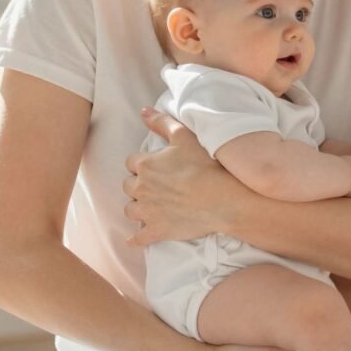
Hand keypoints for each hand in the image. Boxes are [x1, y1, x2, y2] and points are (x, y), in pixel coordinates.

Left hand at [124, 108, 236, 246]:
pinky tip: (137, 238)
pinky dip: (136, 238)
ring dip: (138, 208)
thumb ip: (161, 122)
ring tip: (151, 207)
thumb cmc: (205, 165)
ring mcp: (147, 212)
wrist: (222, 198)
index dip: (143, 164)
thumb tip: (143, 111)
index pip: (131, 162)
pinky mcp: (156, 231)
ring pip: (130, 210)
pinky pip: (138, 238)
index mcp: (145, 165)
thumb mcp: (184, 136)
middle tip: (156, 186)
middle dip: (139, 185)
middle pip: (128, 186)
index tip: (156, 167)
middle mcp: (141, 188)